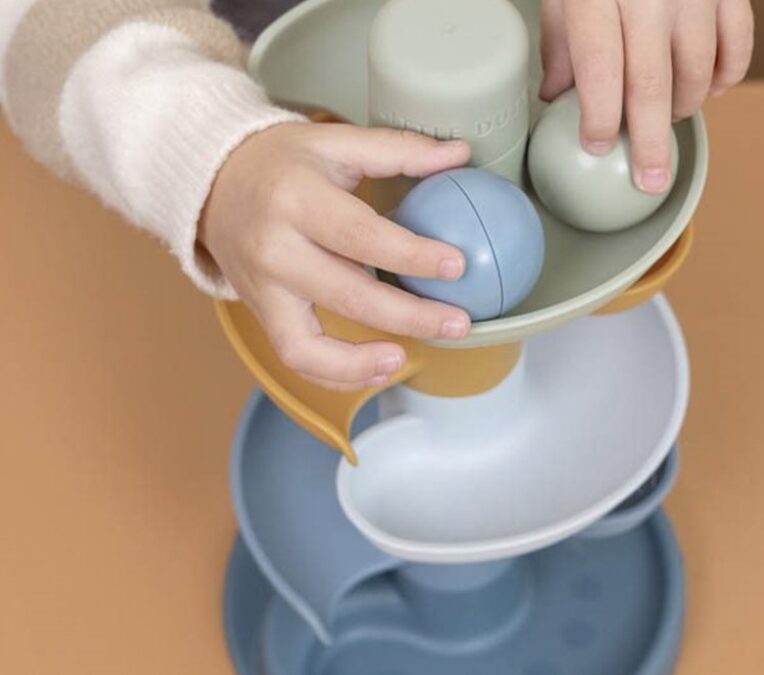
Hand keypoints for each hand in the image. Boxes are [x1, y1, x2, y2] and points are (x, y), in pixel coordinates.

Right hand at [199, 122, 471, 390]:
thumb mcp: (333, 140)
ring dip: (361, 363)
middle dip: (409, 317)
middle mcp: (275, 250)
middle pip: (347, 296)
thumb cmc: (279, 163)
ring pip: (309, 346)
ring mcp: (263, 290)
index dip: (411, 255)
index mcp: (296, 199)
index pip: (360, 235)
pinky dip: (335, 374)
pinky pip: (295, 357)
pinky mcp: (261, 313)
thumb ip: (397, 149)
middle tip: (457, 323)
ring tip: (405, 360)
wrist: (213, 185)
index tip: (457, 267)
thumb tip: (460, 154)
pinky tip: (376, 369)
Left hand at [540, 0, 753, 192]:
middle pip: (654, 79)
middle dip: (651, 137)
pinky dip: (726, 71)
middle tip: (649, 179)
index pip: (602, 68)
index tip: (598, 146)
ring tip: (669, 120)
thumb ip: (559, 41)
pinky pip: (736, 38)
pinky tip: (710, 89)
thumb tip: (554, 97)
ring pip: (699, 64)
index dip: (601, 115)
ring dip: (686, 104)